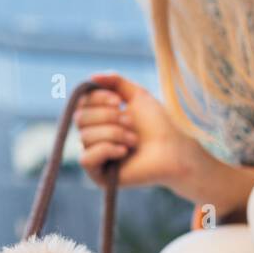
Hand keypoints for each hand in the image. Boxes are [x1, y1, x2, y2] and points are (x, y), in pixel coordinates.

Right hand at [73, 71, 248, 212]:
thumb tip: (91, 76)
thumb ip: (115, 81)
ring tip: (134, 140)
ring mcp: (94, 156)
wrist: (173, 151)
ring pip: (85, 137)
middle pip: (80, 118)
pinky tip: (124, 152)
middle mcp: (93, 136)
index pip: (81, 103)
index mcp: (99, 118)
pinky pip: (86, 158)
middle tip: (131, 124)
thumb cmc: (158, 125)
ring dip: (114, 134)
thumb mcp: (137, 95)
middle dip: (109, 118)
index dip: (97, 99)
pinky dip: (106, 150)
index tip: (119, 101)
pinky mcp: (97, 175)